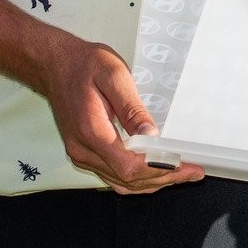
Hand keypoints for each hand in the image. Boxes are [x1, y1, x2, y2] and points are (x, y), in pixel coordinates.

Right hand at [34, 32, 204, 194]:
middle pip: (128, 179)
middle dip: (164, 178)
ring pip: (121, 183)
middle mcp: (83, 150)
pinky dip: (137, 178)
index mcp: (92, 131)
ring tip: (181, 173)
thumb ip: (132, 108)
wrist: (54, 64)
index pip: (130, 166)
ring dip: (152, 182)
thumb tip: (151, 135)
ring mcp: (81, 154)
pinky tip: (155, 170)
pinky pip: (113, 176)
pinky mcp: (83, 153)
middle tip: (193, 172)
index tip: (188, 168)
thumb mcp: (113, 75)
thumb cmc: (84, 64)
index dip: (162, 170)